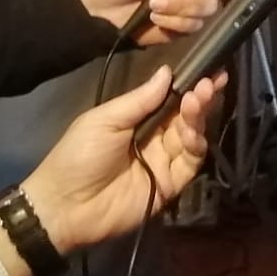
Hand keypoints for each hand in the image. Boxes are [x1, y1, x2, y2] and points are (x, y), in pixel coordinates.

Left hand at [15, 64, 220, 267]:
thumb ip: (139, 99)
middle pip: (185, 116)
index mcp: (138, 120)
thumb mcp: (105, 119)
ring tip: (198, 100)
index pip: (170, 99)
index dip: (188, 85)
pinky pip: (191, 163)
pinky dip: (195, 145)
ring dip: (198, 117)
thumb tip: (168, 71)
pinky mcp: (170, 185)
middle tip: (210, 82)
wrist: (65, 206)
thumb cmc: (79, 155)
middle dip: (199, 98)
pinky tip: (191, 130)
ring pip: (191, 136)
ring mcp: (164, 162)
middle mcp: (155, 138)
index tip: (208, 69)